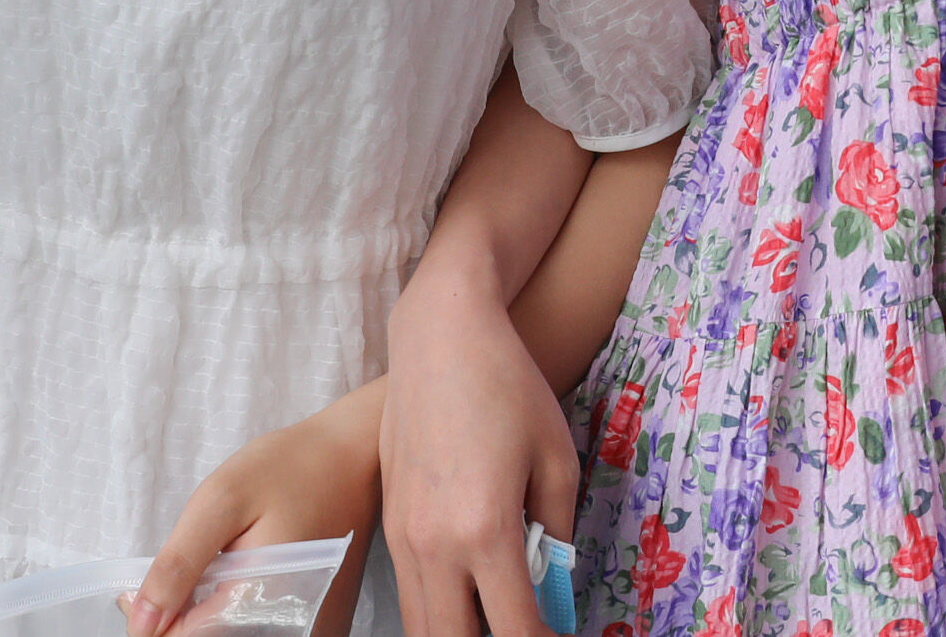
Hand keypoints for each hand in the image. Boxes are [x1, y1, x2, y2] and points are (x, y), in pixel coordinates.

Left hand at [125, 389, 377, 636]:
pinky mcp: (316, 622)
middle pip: (211, 636)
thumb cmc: (289, 469)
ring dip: (207, 610)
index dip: (152, 617)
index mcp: (259, 603)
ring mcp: (308, 628)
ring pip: (234, 632)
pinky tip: (240, 572)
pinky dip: (235, 608)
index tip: (135, 587)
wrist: (354, 457)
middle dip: (180, 614)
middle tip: (184, 563)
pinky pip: (260, 625)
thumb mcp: (220, 501)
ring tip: (217, 562)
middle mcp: (290, 628)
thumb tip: (140, 621)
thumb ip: (177, 565)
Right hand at [382, 278, 581, 636]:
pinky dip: (439, 609)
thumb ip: (557, 534)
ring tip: (498, 612)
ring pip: (422, 627)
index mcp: (485, 532)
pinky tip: (470, 591)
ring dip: (460, 633)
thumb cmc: (509, 388)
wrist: (440, 338)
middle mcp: (434, 546)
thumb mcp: (557, 459)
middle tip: (527, 628)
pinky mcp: (388, 524)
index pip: (514, 630)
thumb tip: (554, 587)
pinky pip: (410, 593)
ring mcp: (402, 538)